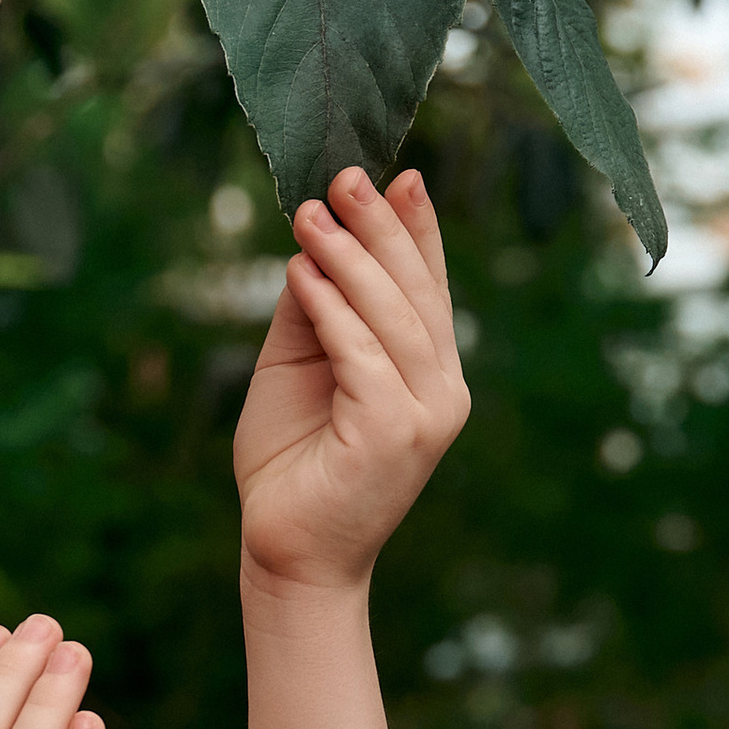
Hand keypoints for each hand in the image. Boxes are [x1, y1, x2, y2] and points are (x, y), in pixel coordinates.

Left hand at [232, 167, 469, 596]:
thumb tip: (314, 241)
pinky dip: (331, 310)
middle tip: (345, 176)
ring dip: (349, 258)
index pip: (428, 288)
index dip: (416, 231)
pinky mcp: (395, 433)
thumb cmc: (292, 464)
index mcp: (429, 373)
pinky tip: (300, 274)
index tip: (399, 177)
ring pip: (391, 317)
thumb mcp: (299, 367)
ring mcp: (425, 413)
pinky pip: (362, 355)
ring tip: (311, 214)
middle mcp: (442, 390)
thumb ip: (314, 311)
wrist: (286, 551)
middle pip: (415, 291)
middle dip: (381, 228)